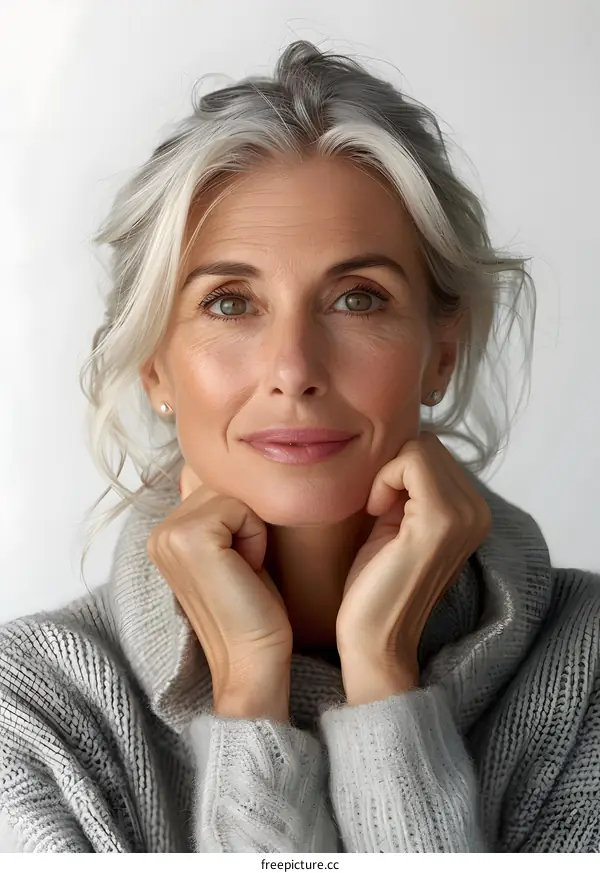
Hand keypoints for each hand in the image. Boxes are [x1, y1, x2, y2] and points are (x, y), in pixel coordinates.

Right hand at [146, 464, 292, 719]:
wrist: (252, 661)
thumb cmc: (254, 608)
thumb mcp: (236, 548)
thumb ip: (223, 510)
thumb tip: (235, 468)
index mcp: (166, 531)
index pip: (220, 483)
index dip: (245, 519)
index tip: (240, 564)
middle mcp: (159, 529)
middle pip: (227, 483)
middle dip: (248, 521)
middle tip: (244, 568)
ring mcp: (168, 533)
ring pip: (234, 493)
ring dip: (252, 528)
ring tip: (244, 569)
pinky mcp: (189, 537)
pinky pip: (240, 507)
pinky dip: (255, 536)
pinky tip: (247, 570)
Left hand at [335, 432, 491, 702]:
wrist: (375, 636)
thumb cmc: (377, 582)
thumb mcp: (400, 521)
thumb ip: (412, 487)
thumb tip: (403, 441)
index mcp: (474, 512)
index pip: (436, 452)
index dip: (400, 470)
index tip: (383, 507)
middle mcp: (480, 512)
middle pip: (429, 445)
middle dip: (396, 470)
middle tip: (380, 511)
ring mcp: (465, 515)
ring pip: (420, 448)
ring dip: (389, 474)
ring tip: (381, 514)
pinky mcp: (442, 520)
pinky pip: (411, 461)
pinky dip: (385, 478)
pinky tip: (376, 512)